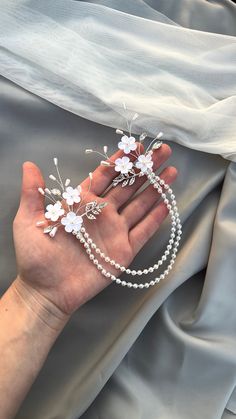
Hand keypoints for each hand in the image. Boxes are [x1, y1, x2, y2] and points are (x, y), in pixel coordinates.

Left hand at [13, 144, 176, 317]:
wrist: (47, 291)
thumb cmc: (36, 256)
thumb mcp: (29, 221)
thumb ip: (33, 193)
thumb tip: (28, 164)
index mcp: (82, 203)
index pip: (105, 176)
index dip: (119, 161)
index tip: (134, 146)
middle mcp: (102, 214)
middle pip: (128, 186)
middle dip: (145, 168)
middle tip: (162, 151)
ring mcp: (115, 231)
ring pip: (140, 205)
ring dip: (156, 189)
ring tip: (172, 171)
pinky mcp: (124, 251)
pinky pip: (144, 231)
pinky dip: (156, 217)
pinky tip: (168, 202)